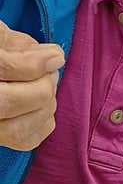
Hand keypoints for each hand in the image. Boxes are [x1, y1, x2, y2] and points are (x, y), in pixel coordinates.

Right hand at [0, 22, 63, 150]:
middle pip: (9, 102)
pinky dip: (43, 122)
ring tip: (44, 87)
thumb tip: (50, 56)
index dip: (33, 63)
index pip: (2, 67)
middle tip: (51, 73)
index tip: (55, 56)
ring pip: (18, 128)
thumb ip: (16, 43)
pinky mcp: (0, 140)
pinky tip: (39, 106)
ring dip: (45, 106)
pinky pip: (26, 140)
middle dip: (41, 87)